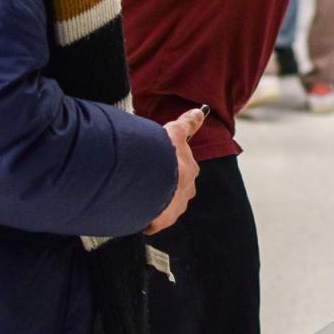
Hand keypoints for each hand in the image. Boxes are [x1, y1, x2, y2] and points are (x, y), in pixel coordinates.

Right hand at [145, 108, 205, 234]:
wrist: (152, 180)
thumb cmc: (162, 154)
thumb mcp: (174, 133)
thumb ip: (187, 123)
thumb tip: (200, 111)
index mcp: (189, 171)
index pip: (184, 170)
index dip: (172, 168)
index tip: (161, 169)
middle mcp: (186, 190)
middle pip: (176, 189)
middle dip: (164, 186)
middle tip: (146, 181)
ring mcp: (175, 208)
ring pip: (165, 206)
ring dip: (154, 202)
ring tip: (137, 196)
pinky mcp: (163, 222)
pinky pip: (153, 222)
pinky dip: (145, 218)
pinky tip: (133, 211)